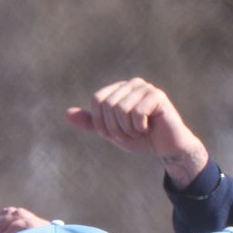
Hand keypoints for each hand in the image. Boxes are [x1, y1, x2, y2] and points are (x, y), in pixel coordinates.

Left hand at [62, 77, 209, 187]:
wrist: (165, 148)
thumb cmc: (139, 139)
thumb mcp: (110, 133)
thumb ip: (91, 123)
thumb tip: (67, 113)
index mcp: (118, 89)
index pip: (97, 99)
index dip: (101, 122)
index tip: (114, 133)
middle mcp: (131, 84)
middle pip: (108, 104)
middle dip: (115, 127)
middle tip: (129, 134)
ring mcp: (145, 88)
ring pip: (121, 108)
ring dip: (127, 129)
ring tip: (139, 131)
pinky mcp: (157, 95)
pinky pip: (136, 112)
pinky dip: (139, 127)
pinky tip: (149, 127)